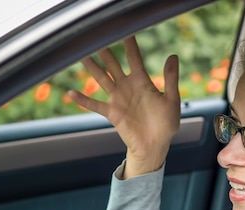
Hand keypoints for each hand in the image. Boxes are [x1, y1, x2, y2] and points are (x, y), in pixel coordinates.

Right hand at [68, 37, 180, 177]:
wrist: (155, 145)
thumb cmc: (166, 124)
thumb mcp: (172, 100)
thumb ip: (170, 79)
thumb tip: (172, 56)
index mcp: (143, 82)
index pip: (134, 58)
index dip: (129, 44)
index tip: (124, 30)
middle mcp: (128, 87)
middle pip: (113, 64)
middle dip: (105, 51)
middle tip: (96, 36)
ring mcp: (118, 99)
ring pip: (102, 79)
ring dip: (92, 68)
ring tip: (80, 55)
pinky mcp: (112, 113)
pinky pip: (95, 105)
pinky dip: (84, 100)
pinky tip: (72, 93)